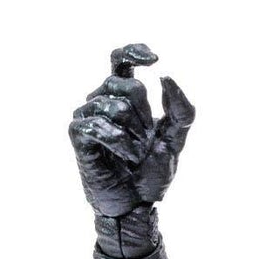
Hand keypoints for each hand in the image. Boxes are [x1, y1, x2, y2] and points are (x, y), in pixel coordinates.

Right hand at [69, 44, 195, 224]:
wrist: (136, 206)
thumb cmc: (151, 175)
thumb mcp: (174, 141)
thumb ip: (181, 111)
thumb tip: (166, 76)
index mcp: (124, 97)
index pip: (121, 60)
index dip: (134, 51)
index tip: (154, 59)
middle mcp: (102, 99)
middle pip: (128, 86)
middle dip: (146, 117)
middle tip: (144, 143)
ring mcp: (87, 115)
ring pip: (115, 105)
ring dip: (134, 135)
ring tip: (134, 155)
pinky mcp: (78, 133)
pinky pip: (98, 124)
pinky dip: (119, 142)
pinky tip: (124, 157)